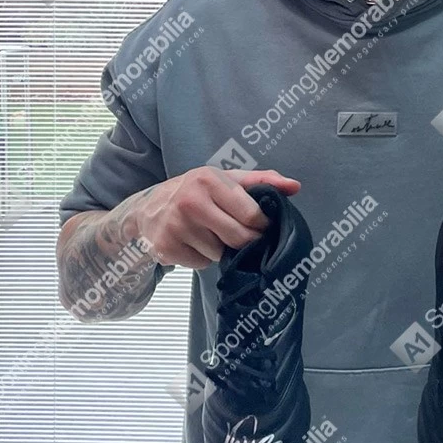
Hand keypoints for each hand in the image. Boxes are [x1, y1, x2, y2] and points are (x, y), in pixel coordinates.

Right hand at [131, 167, 300, 270]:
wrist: (147, 209)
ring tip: (209, 233)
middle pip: (238, 238)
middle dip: (246, 241)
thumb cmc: (196, 191)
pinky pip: (201, 263)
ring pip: (220, 253)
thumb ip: (262, 181)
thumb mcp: (225, 179)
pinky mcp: (166, 248)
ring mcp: (176, 226)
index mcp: (209, 179)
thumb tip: (295, 186)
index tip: (261, 225)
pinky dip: (203, 258)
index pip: (251, 213)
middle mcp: (191, 201)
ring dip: (221, 249)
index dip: (261, 225)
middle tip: (240, 234)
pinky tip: (193, 243)